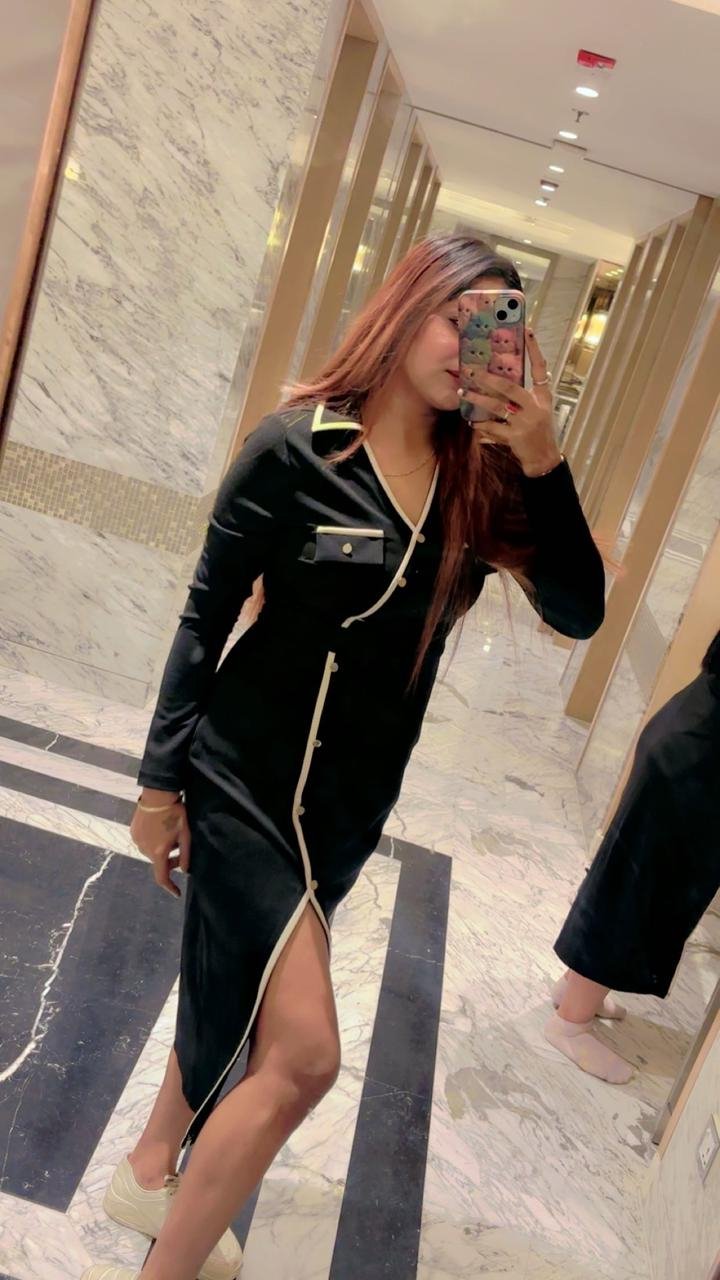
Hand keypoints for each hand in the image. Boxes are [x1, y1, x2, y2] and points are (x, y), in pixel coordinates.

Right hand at [130, 795, 190, 897]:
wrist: (158, 794)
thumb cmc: (175, 814)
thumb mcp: (185, 835)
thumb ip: (185, 855)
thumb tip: (185, 870)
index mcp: (158, 852)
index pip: (162, 877)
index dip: (170, 887)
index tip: (177, 892)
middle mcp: (144, 849)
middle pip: (158, 862)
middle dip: (169, 860)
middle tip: (179, 849)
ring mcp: (137, 840)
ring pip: (151, 852)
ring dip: (160, 849)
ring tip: (169, 833)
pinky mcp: (133, 832)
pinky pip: (144, 842)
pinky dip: (153, 841)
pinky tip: (159, 828)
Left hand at [459, 329, 562, 477]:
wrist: (544, 459)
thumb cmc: (540, 432)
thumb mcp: (539, 410)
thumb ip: (525, 396)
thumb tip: (502, 378)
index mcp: (543, 397)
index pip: (540, 368)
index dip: (534, 349)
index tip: (528, 329)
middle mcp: (535, 407)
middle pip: (510, 387)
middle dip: (488, 378)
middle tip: (471, 370)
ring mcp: (525, 423)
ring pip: (497, 407)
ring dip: (478, 399)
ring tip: (464, 392)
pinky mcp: (516, 438)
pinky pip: (493, 428)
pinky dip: (481, 425)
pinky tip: (471, 422)